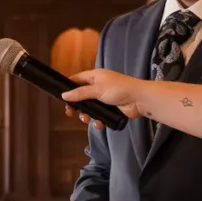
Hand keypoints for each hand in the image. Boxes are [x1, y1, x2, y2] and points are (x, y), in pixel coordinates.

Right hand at [69, 68, 201, 137]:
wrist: (140, 100)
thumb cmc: (120, 89)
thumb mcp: (98, 89)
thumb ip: (80, 93)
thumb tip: (64, 95)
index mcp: (95, 76)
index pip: (76, 79)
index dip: (68, 87)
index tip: (62, 97)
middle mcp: (98, 86)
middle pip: (81, 96)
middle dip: (76, 106)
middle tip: (71, 113)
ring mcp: (104, 98)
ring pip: (89, 108)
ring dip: (86, 115)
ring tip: (87, 119)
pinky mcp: (110, 109)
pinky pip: (99, 115)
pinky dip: (97, 120)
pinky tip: (99, 124)